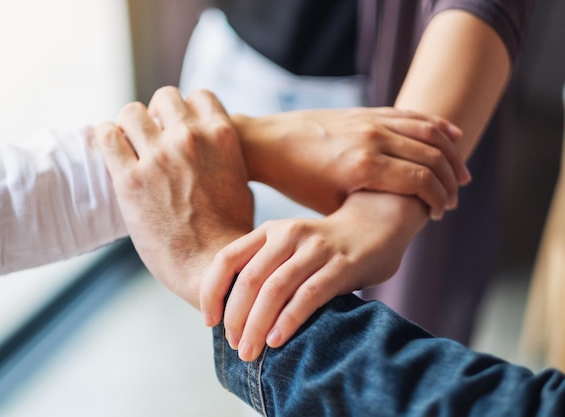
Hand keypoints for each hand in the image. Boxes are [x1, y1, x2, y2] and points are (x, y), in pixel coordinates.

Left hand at [95, 87, 253, 308]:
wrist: (211, 266)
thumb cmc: (229, 231)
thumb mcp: (239, 181)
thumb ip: (221, 155)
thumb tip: (207, 148)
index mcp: (221, 135)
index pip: (198, 96)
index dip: (186, 112)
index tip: (178, 128)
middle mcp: (189, 138)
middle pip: (163, 97)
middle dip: (157, 115)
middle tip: (153, 138)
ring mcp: (158, 156)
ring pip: (131, 112)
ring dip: (130, 126)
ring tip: (130, 147)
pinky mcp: (130, 179)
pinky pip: (107, 136)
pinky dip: (107, 139)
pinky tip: (112, 152)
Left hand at [201, 191, 424, 360]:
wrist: (376, 227)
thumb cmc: (324, 248)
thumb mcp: (289, 247)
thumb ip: (263, 269)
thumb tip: (230, 316)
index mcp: (269, 231)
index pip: (226, 259)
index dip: (212, 292)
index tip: (210, 321)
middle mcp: (289, 235)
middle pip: (249, 279)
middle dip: (236, 318)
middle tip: (235, 346)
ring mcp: (316, 248)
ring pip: (275, 289)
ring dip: (257, 325)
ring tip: (250, 352)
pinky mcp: (342, 265)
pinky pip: (308, 296)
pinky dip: (288, 320)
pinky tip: (276, 340)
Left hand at [235, 107, 470, 219]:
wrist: (269, 143)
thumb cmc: (296, 181)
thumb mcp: (330, 204)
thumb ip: (366, 206)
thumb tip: (399, 219)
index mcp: (363, 167)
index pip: (422, 180)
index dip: (439, 199)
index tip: (440, 214)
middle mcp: (372, 138)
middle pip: (431, 156)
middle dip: (450, 180)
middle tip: (453, 200)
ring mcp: (370, 120)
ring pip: (427, 131)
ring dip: (450, 152)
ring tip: (461, 174)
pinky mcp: (365, 111)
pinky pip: (410, 114)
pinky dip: (435, 125)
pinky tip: (451, 136)